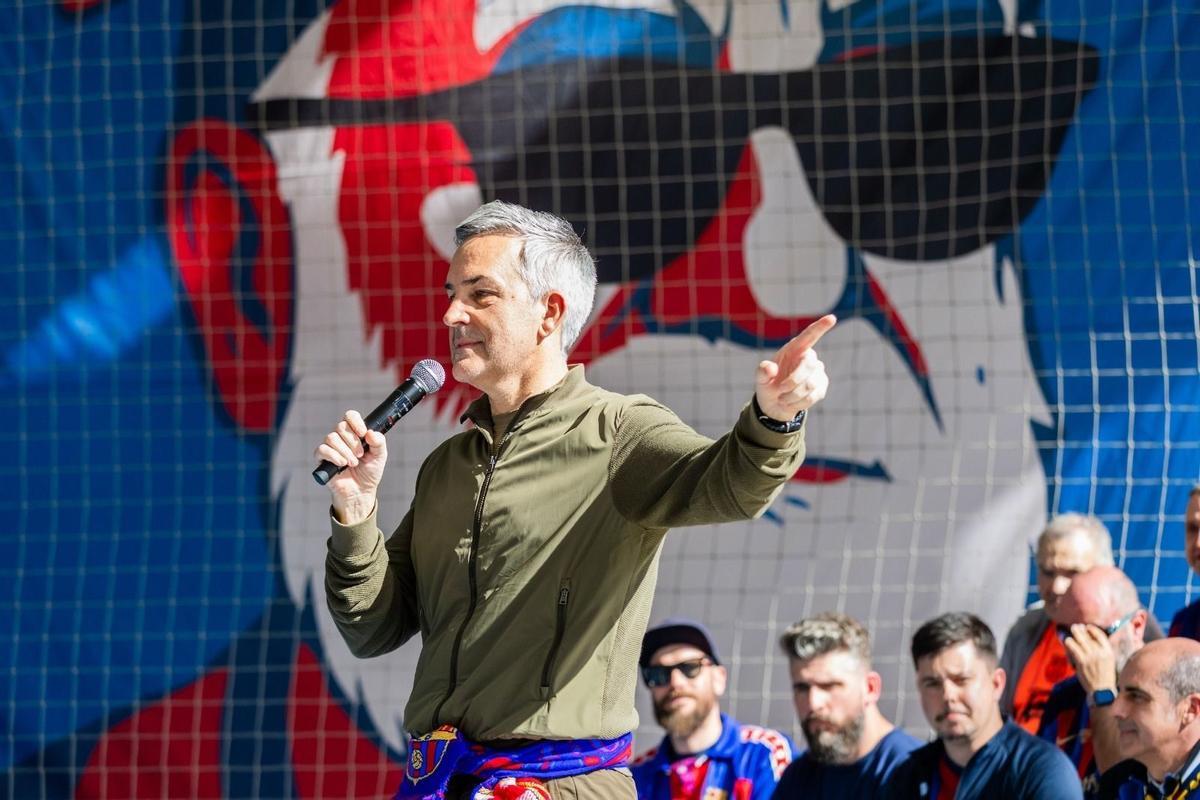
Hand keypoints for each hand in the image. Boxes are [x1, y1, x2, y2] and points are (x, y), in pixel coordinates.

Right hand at [314, 410, 387, 524]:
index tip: (363, 433)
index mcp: (355, 433)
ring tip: (353, 463)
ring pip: (331, 438)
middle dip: (353, 441)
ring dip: (345, 451)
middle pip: (340, 426)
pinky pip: (322, 450)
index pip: (350, 416)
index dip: (356, 422)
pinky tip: (342, 464)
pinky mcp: (322, 459)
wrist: (361, 491)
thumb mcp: (380, 456)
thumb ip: (379, 442)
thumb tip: (370, 432)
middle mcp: (341, 437)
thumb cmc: (369, 472)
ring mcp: (330, 447)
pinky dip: (334, 456)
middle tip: (361, 455)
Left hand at [755, 314, 835, 420]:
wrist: (775, 405)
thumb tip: (770, 368)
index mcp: (794, 349)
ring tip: (783, 398)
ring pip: (810, 384)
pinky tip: (790, 402)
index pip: (809, 336)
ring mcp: (817, 372)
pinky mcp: (821, 387)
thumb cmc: (768, 385)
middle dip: (793, 381)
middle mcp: (808, 358)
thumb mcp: (760, 380)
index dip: (820, 327)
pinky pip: (812, 396)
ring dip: (792, 395)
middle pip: (809, 364)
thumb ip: (762, 372)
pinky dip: (798, 403)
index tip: (832, 318)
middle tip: (780, 390)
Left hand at [1063, 624, 1117, 694]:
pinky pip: (1072, 647)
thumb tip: (1090, 639)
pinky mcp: (1081, 661)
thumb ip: (1101, 650)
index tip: (1087, 627)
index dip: (1092, 629)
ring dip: (1073, 635)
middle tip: (1075, 627)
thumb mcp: (1109, 661)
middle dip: (1079, 629)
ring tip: (1070, 634)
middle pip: (1087, 635)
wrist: (1102, 690)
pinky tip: (1067, 642)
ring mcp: (1090, 656)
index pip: (1100, 635)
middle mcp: (1100, 652)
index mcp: (1109, 652)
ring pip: (1078, 639)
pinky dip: (1068, 643)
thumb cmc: (1105, 676)